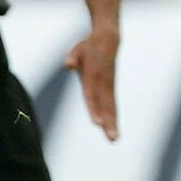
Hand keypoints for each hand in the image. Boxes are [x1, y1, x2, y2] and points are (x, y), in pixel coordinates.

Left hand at [64, 26, 119, 140]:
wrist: (108, 40)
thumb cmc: (89, 47)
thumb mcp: (78, 50)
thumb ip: (72, 58)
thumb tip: (67, 64)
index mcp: (94, 76)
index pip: (92, 96)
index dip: (94, 109)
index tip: (96, 123)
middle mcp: (103, 84)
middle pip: (106, 106)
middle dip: (108, 122)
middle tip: (111, 138)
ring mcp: (109, 87)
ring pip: (111, 108)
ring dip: (112, 124)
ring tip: (114, 140)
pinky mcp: (111, 90)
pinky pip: (112, 106)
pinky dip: (113, 119)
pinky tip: (112, 131)